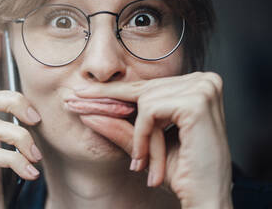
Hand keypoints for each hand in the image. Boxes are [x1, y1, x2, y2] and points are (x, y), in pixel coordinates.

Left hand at [78, 72, 232, 208]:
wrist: (205, 198)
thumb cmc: (181, 173)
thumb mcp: (145, 143)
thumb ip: (121, 126)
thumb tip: (88, 111)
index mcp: (195, 85)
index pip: (145, 86)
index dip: (110, 93)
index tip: (78, 95)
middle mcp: (203, 80)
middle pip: (140, 89)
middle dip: (106, 103)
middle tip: (72, 104)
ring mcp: (203, 88)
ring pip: (143, 101)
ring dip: (138, 135)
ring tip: (142, 162)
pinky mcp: (196, 102)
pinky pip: (149, 111)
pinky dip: (143, 135)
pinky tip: (146, 158)